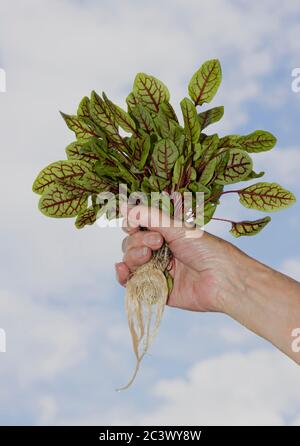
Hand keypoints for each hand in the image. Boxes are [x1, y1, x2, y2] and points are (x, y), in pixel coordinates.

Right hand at [115, 205, 247, 312]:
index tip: (136, 224)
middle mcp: (160, 252)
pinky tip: (122, 269)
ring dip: (132, 256)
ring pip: (130, 261)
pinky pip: (132, 283)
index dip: (133, 225)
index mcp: (166, 235)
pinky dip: (123, 276)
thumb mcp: (177, 228)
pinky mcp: (156, 290)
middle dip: (137, 241)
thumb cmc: (206, 249)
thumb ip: (149, 217)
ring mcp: (157, 271)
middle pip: (131, 244)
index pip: (138, 228)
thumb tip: (124, 206)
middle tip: (157, 242)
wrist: (222, 279)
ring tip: (147, 256)